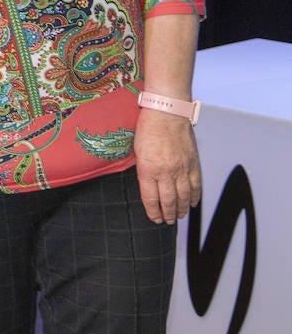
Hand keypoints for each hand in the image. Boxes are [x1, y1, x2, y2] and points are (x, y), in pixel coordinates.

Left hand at [133, 107, 201, 223]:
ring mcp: (182, 168)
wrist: (168, 111)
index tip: (154, 218)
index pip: (151, 198)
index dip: (153, 211)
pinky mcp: (193, 163)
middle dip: (168, 214)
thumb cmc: (148, 127)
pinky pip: (196, 185)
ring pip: (184, 196)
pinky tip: (193, 203)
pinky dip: (195, 196)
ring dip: (182, 209)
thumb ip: (142, 168)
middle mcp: (166, 172)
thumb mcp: (136, 149)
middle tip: (167, 222)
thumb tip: (146, 183)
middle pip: (168, 201)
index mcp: (148, 169)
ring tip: (179, 217)